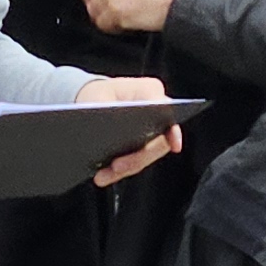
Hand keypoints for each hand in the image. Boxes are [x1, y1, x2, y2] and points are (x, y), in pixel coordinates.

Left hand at [76, 73, 184, 188]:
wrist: (91, 100)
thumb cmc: (96, 94)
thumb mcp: (94, 98)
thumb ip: (105, 112)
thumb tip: (110, 131)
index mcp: (148, 90)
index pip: (166, 110)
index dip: (173, 130)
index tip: (174, 145)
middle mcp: (156, 110)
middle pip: (158, 140)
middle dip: (137, 157)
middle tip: (116, 166)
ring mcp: (152, 130)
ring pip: (146, 155)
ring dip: (126, 168)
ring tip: (102, 175)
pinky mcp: (143, 145)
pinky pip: (137, 161)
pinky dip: (120, 171)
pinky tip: (103, 175)